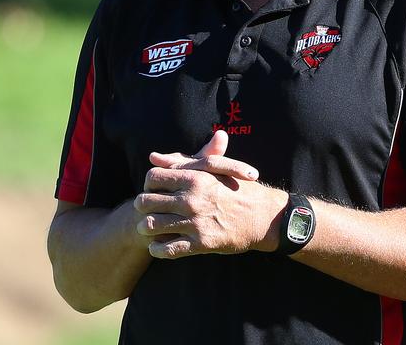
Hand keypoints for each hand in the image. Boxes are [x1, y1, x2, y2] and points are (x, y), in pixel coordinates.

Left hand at [134, 131, 284, 258]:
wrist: (263, 217)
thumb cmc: (238, 189)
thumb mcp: (214, 169)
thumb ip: (183, 162)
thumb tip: (154, 157)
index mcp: (195, 178)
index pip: (153, 177)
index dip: (148, 183)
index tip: (153, 189)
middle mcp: (192, 200)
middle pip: (146, 201)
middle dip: (143, 206)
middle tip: (147, 209)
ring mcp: (195, 223)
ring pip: (152, 226)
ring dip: (146, 228)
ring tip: (149, 228)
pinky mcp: (201, 244)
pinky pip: (167, 249)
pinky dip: (157, 249)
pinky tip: (158, 246)